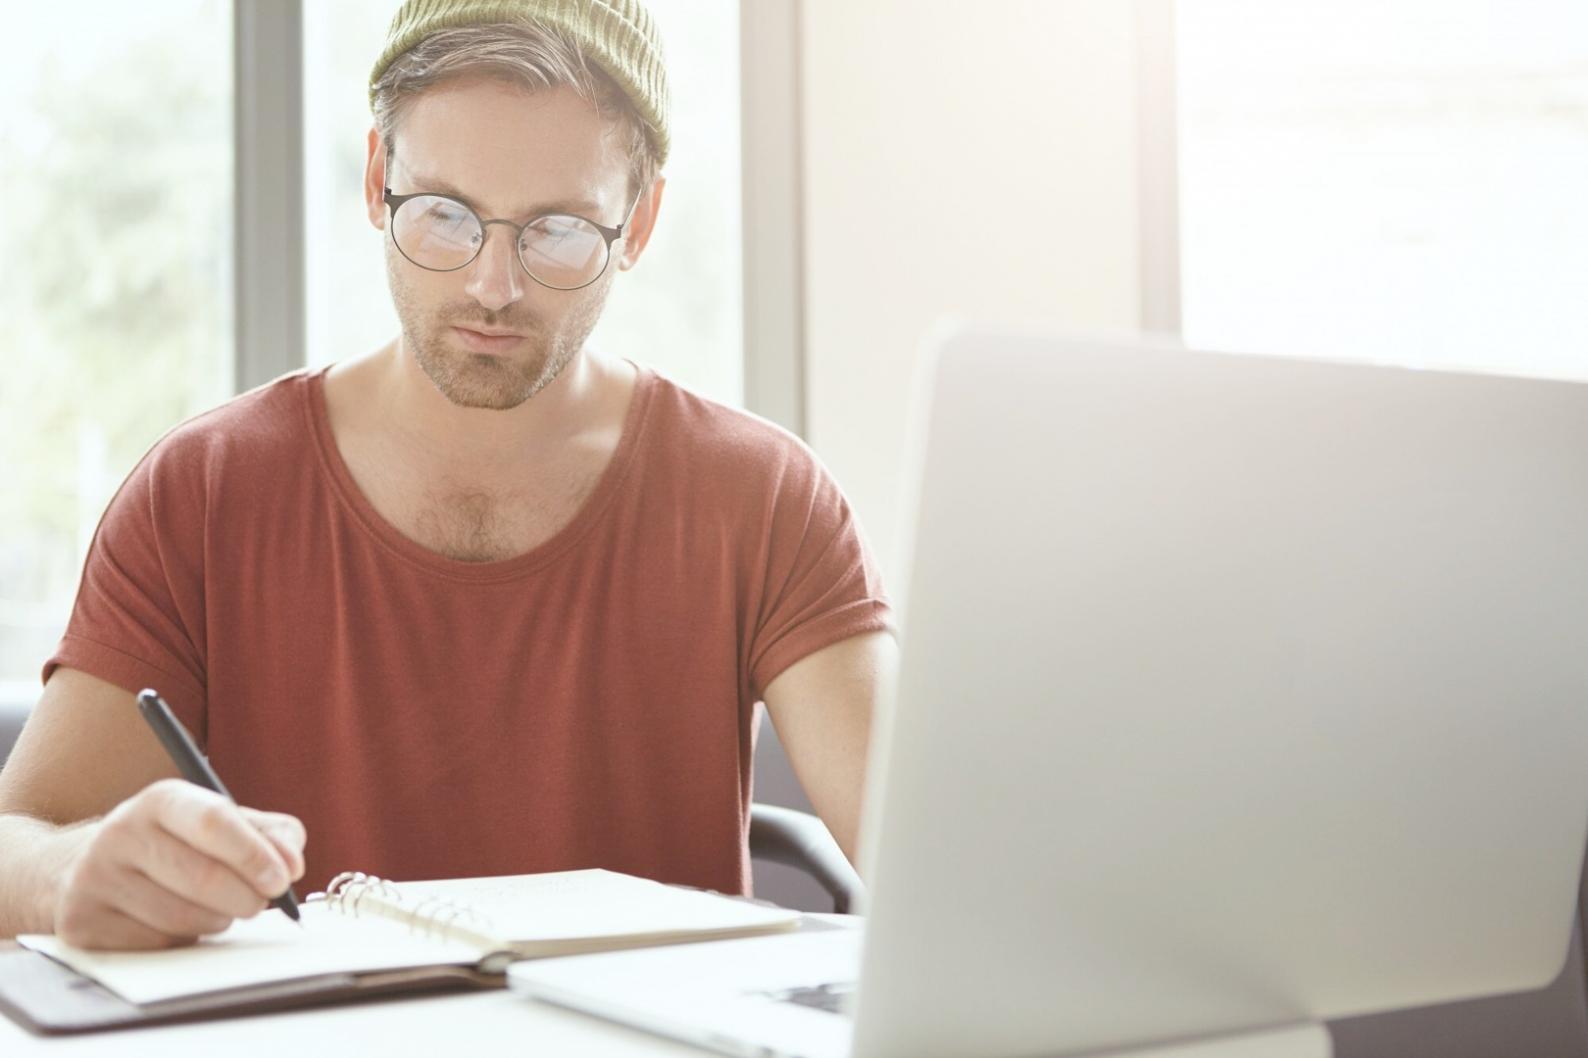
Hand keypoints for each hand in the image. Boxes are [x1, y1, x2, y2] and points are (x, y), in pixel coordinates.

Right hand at [52, 778, 305, 949]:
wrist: (92, 867)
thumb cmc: (179, 844)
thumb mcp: (226, 825)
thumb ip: (272, 835)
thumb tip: (292, 864)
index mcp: (161, 800)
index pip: (212, 820)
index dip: (253, 853)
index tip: (283, 879)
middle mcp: (120, 833)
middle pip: (200, 876)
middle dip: (245, 897)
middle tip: (261, 903)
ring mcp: (94, 879)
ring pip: (181, 917)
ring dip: (218, 920)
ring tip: (220, 909)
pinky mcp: (83, 924)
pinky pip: (155, 945)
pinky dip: (183, 941)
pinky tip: (180, 924)